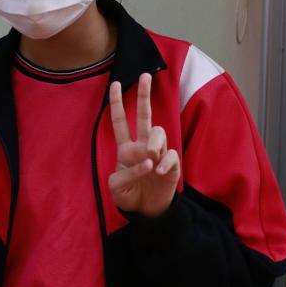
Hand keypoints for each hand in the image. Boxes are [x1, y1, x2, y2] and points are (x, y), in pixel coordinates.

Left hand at [108, 72, 179, 217]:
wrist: (145, 210)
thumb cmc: (128, 195)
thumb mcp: (117, 186)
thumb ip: (128, 172)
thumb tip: (148, 162)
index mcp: (125, 148)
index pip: (119, 121)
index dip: (116, 103)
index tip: (114, 84)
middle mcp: (142, 146)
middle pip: (144, 115)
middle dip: (144, 95)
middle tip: (145, 75)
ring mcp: (158, 154)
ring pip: (159, 132)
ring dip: (154, 144)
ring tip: (151, 160)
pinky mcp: (171, 164)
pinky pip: (171, 155)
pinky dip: (165, 162)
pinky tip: (159, 173)